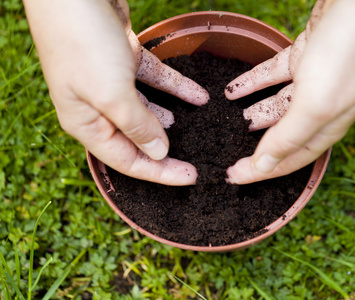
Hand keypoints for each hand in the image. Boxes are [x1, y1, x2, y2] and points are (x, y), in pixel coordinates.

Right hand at [23, 0, 208, 185]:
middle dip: (167, 149)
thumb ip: (137, 126)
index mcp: (86, 124)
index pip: (128, 161)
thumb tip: (159, 152)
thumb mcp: (111, 95)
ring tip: (198, 126)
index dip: (160, 172)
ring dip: (172, 118)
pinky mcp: (125, 60)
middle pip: (138, 139)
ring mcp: (112, 83)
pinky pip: (156, 81)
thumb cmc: (82, 44)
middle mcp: (98, 108)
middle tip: (197, 157)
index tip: (190, 177)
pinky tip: (198, 96)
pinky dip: (177, 88)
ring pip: (149, 110)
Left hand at [226, 0, 354, 183]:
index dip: (260, 171)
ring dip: (251, 113)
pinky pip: (270, 76)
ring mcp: (310, 81)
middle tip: (223, 151)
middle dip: (253, 147)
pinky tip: (233, 89)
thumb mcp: (315, 104)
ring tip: (223, 121)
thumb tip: (263, 168)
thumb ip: (288, 138)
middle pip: (280, 136)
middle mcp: (318, 108)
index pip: (288, 160)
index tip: (232, 178)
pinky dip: (251, 83)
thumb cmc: (346, 54)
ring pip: (274, 105)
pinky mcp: (302, 57)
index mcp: (326, 127)